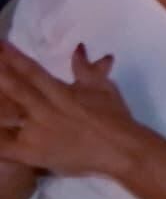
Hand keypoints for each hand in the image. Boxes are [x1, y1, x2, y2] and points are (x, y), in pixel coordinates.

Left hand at [0, 42, 146, 180]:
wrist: (121, 150)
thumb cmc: (114, 117)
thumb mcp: (103, 88)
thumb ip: (86, 69)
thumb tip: (78, 48)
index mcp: (61, 92)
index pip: (32, 71)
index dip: (14, 57)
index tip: (0, 44)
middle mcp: (45, 109)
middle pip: (15, 89)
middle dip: (0, 73)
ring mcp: (36, 132)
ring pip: (6, 115)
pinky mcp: (32, 154)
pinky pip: (5, 146)